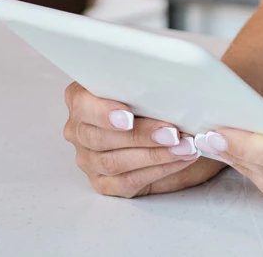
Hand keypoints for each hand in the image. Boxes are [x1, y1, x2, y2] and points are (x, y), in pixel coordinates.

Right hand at [62, 82, 225, 197]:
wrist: (171, 132)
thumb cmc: (155, 101)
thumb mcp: (150, 84)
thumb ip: (149, 83)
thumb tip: (170, 80)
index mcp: (81, 98)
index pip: (83, 104)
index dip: (103, 113)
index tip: (129, 118)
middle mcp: (78, 130)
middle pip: (100, 138)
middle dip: (141, 136)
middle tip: (172, 133)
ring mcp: (88, 159)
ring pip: (114, 162)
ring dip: (155, 155)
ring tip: (183, 146)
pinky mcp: (104, 182)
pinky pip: (128, 181)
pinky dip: (159, 170)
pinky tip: (179, 159)